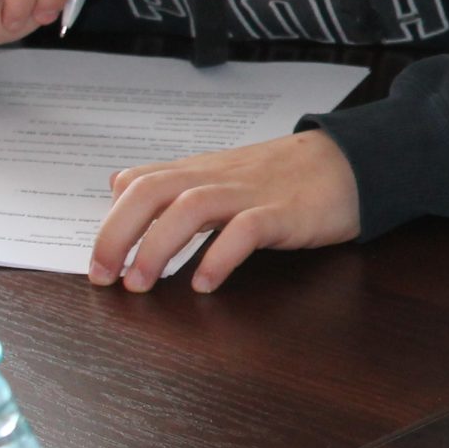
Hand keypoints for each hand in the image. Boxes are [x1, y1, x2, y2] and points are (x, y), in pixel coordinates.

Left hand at [90, 129, 360, 294]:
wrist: (351, 163)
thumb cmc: (287, 175)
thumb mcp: (224, 173)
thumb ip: (174, 180)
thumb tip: (119, 184)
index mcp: (201, 171)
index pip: (140, 183)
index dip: (110, 222)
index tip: (98, 263)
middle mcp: (218, 178)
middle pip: (152, 192)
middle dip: (118, 234)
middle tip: (104, 277)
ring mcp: (251, 194)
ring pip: (189, 207)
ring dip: (157, 247)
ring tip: (142, 284)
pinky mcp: (284, 213)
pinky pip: (245, 230)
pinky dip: (219, 257)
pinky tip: (206, 284)